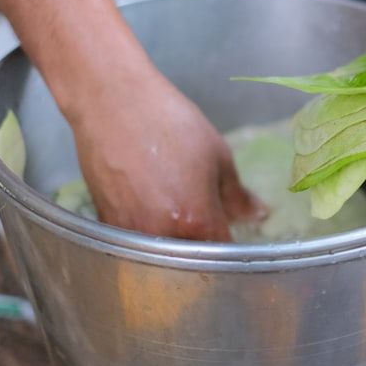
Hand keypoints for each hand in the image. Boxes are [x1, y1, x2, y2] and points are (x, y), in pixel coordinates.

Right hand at [65, 62, 261, 240]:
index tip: (237, 244)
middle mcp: (162, 235)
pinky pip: (136, 244)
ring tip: (178, 215)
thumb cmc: (170, 122)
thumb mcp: (217, 155)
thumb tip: (258, 216)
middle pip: (191, 265)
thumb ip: (237, 195)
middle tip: (208, 228)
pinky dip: (149, 236)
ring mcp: (130, 233)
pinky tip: (152, 209)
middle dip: (204, 254)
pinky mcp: (107, 223)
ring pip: (161, 258)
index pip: (223, 256)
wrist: (112, 101)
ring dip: (175, 248)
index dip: (233, 252)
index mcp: (196, 220)